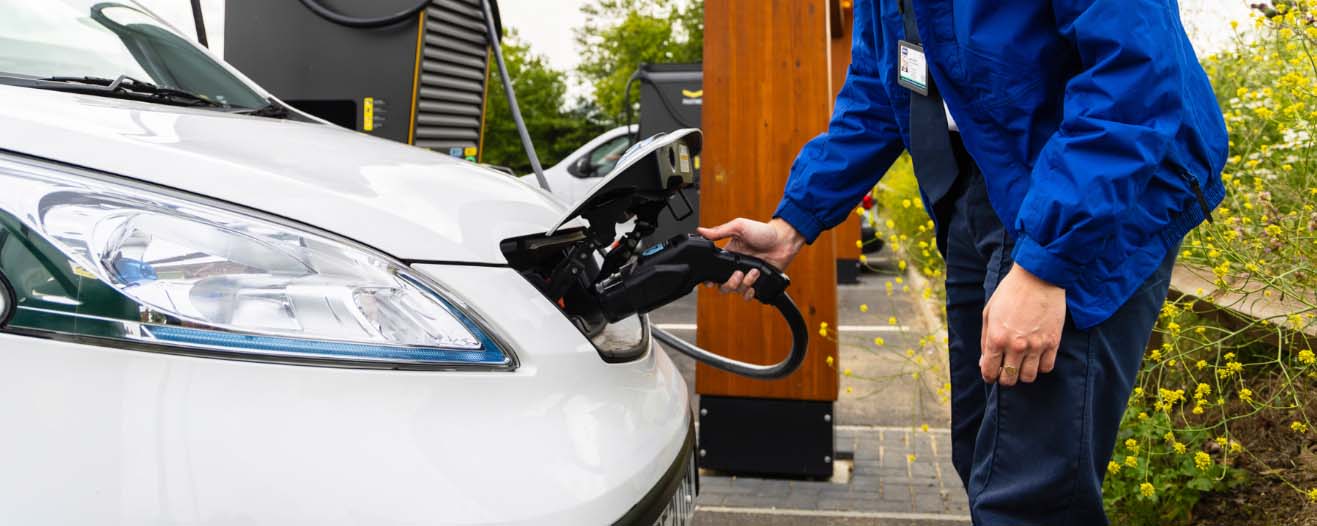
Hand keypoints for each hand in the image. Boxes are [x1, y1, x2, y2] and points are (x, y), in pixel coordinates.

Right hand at [697, 218, 804, 299]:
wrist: (783, 240)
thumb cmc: (763, 231)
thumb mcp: (738, 226)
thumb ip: (719, 231)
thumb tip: (700, 231)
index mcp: (728, 255)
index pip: (713, 271)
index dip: (709, 278)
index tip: (710, 281)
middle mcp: (735, 268)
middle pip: (722, 285)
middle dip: (729, 283)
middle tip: (738, 273)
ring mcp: (746, 276)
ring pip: (735, 291)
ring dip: (744, 284)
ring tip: (754, 271)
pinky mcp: (757, 283)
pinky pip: (748, 296)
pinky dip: (749, 294)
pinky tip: (754, 285)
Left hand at [980, 264, 1065, 385]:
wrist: (1038, 278)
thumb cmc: (1010, 293)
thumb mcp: (989, 314)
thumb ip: (985, 341)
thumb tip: (984, 363)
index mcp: (996, 338)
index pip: (989, 371)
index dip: (989, 376)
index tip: (991, 373)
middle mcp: (1016, 346)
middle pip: (1009, 379)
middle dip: (1004, 377)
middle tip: (1006, 369)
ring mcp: (1036, 345)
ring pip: (1029, 377)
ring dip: (1023, 374)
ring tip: (1021, 363)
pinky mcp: (1053, 342)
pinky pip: (1047, 367)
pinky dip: (1040, 366)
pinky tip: (1036, 357)